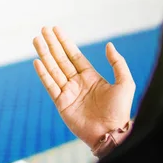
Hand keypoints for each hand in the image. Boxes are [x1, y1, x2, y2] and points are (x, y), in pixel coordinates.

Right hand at [33, 27, 134, 147]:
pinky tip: (37, 61)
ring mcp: (68, 93)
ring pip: (53, 69)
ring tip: (37, 40)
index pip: (74, 55)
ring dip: (45, 54)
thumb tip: (109, 45)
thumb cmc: (120, 111)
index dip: (65, 42)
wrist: (111, 133)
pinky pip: (50, 86)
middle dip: (52, 44)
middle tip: (43, 30)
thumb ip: (117, 63)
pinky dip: (43, 74)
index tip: (56, 30)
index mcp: (91, 77)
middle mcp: (78, 83)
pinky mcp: (61, 104)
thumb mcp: (125, 83)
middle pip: (61, 59)